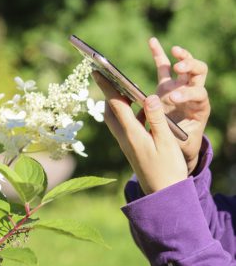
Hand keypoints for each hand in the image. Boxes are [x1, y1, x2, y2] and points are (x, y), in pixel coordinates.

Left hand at [93, 72, 187, 194]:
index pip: (115, 105)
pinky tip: (142, 110)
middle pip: (110, 111)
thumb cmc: (168, 169)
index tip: (97, 70)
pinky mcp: (131, 147)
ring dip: (119, 103)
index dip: (107, 86)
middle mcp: (124, 138)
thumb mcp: (166, 142)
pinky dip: (130, 114)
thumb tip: (149, 97)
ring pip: (116, 118)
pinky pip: (126, 125)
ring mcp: (126, 143)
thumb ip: (157, 119)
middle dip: (109, 93)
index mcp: (132, 134)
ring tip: (126, 89)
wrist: (163, 195)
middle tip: (108, 76)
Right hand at [148, 37, 209, 173]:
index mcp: (199, 108)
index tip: (173, 98)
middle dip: (190, 67)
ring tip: (174, 51)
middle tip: (179, 68)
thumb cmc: (178, 145)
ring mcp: (180, 87)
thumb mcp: (174, 141)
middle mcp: (192, 93)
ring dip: (182, 56)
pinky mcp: (167, 85)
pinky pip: (164, 65)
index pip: (199, 94)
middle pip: (199, 72)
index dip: (187, 93)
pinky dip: (159, 53)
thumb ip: (164, 127)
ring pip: (187, 64)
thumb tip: (149, 114)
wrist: (178, 145)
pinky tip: (152, 41)